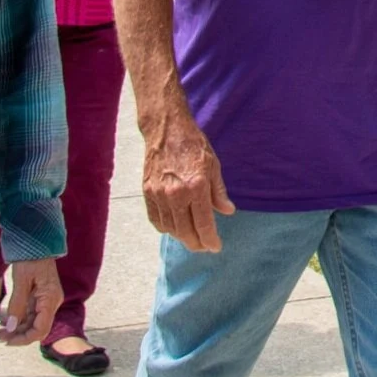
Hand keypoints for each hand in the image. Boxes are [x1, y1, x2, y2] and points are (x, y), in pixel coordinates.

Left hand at [0, 259, 61, 346]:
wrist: (36, 240)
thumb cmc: (31, 257)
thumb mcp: (21, 280)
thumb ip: (17, 305)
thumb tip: (10, 328)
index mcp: (50, 299)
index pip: (40, 330)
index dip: (23, 339)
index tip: (6, 340)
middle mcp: (51, 303)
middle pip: (36, 329)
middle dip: (17, 335)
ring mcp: (46, 300)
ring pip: (32, 323)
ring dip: (16, 328)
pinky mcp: (41, 297)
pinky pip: (30, 314)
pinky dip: (18, 319)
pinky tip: (5, 320)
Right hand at [142, 113, 234, 251]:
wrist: (167, 129)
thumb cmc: (193, 144)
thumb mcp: (213, 164)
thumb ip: (219, 191)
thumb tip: (228, 211)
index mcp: (197, 186)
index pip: (204, 224)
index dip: (210, 240)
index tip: (215, 247)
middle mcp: (177, 194)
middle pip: (186, 232)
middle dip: (197, 244)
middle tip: (204, 246)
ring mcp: (160, 194)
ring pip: (170, 229)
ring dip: (182, 237)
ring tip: (191, 237)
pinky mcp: (148, 192)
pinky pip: (156, 220)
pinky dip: (166, 228)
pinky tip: (174, 227)